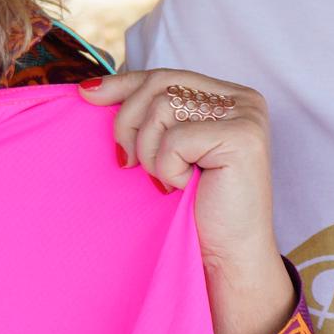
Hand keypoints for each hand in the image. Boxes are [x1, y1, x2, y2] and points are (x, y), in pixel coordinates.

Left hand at [87, 65, 291, 333]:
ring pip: (163, 108)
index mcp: (226, 95)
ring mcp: (247, 115)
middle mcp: (242, 99)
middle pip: (160, 84)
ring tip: (165, 180)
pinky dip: (168, 167)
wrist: (223, 257)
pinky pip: (175, 138)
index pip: (165, 76)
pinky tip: (183, 187)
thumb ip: (145, 115)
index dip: (124, 84)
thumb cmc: (192, 209)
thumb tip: (91, 87)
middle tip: (128, 163)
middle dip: (129, 122)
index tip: (86, 95)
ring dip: (150, 152)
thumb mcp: (163, 150)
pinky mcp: (243, 136)